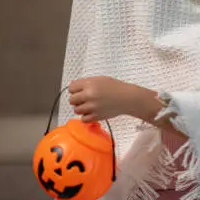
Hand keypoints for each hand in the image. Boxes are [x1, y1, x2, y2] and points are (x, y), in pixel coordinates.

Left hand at [68, 76, 187, 138]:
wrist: (128, 98)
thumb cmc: (116, 87)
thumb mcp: (100, 80)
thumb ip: (86, 83)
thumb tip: (73, 88)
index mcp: (89, 84)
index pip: (71, 88)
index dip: (75, 90)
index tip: (80, 91)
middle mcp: (89, 95)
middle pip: (72, 100)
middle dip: (77, 99)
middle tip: (85, 99)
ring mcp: (92, 107)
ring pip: (76, 110)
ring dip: (81, 108)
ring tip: (89, 106)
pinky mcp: (96, 116)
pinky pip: (83, 119)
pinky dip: (86, 117)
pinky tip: (92, 113)